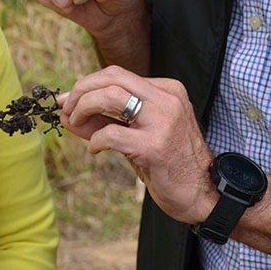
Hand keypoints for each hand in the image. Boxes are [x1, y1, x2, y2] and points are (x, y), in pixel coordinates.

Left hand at [59, 66, 216, 224]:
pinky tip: (95, 149)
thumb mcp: (139, 133)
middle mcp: (167, 99)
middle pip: (112, 77)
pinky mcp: (154, 146)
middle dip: (81, 90)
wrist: (204, 194)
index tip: (68, 100)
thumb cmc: (169, 163)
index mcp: (166, 90)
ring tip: (76, 124)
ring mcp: (163, 121)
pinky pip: (111, 133)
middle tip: (66, 108)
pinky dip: (95, 140)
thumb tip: (66, 113)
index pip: (118, 74)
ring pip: (110, 96)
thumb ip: (106, 119)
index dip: (87, 84)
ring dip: (84, 108)